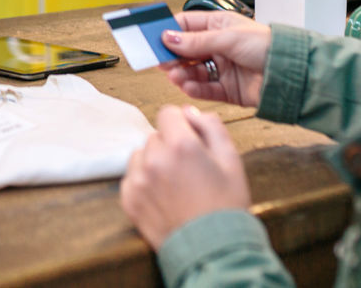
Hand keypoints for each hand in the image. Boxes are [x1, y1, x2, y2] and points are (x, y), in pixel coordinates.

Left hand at [120, 105, 251, 249]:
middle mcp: (155, 158)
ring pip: (142, 155)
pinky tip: (164, 197)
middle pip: (156, 136)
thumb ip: (211, 126)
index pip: (167, 113)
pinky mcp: (129, 199)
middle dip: (170, 146)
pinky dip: (144, 182)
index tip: (190, 140)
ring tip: (176, 185)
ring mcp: (138, 179)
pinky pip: (132, 177)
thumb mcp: (231, 160)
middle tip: (189, 170)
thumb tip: (189, 111)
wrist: (213, 249)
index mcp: (181, 145)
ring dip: (154, 162)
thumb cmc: (226, 205)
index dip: (181, 124)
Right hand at [160, 11, 271, 107]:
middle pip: (185, 51)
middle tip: (161, 62)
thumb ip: (196, 41)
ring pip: (192, 71)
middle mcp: (218, 46)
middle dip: (172, 56)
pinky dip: (194, 88)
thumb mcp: (228, 38)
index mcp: (218, 26)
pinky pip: (204, 89)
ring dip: (181, 74)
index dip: (169, 32)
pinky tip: (188, 86)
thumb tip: (168, 38)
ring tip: (176, 76)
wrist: (292, 74)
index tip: (154, 40)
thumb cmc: (269, 46)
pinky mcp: (227, 89)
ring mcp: (222, 68)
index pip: (185, 26)